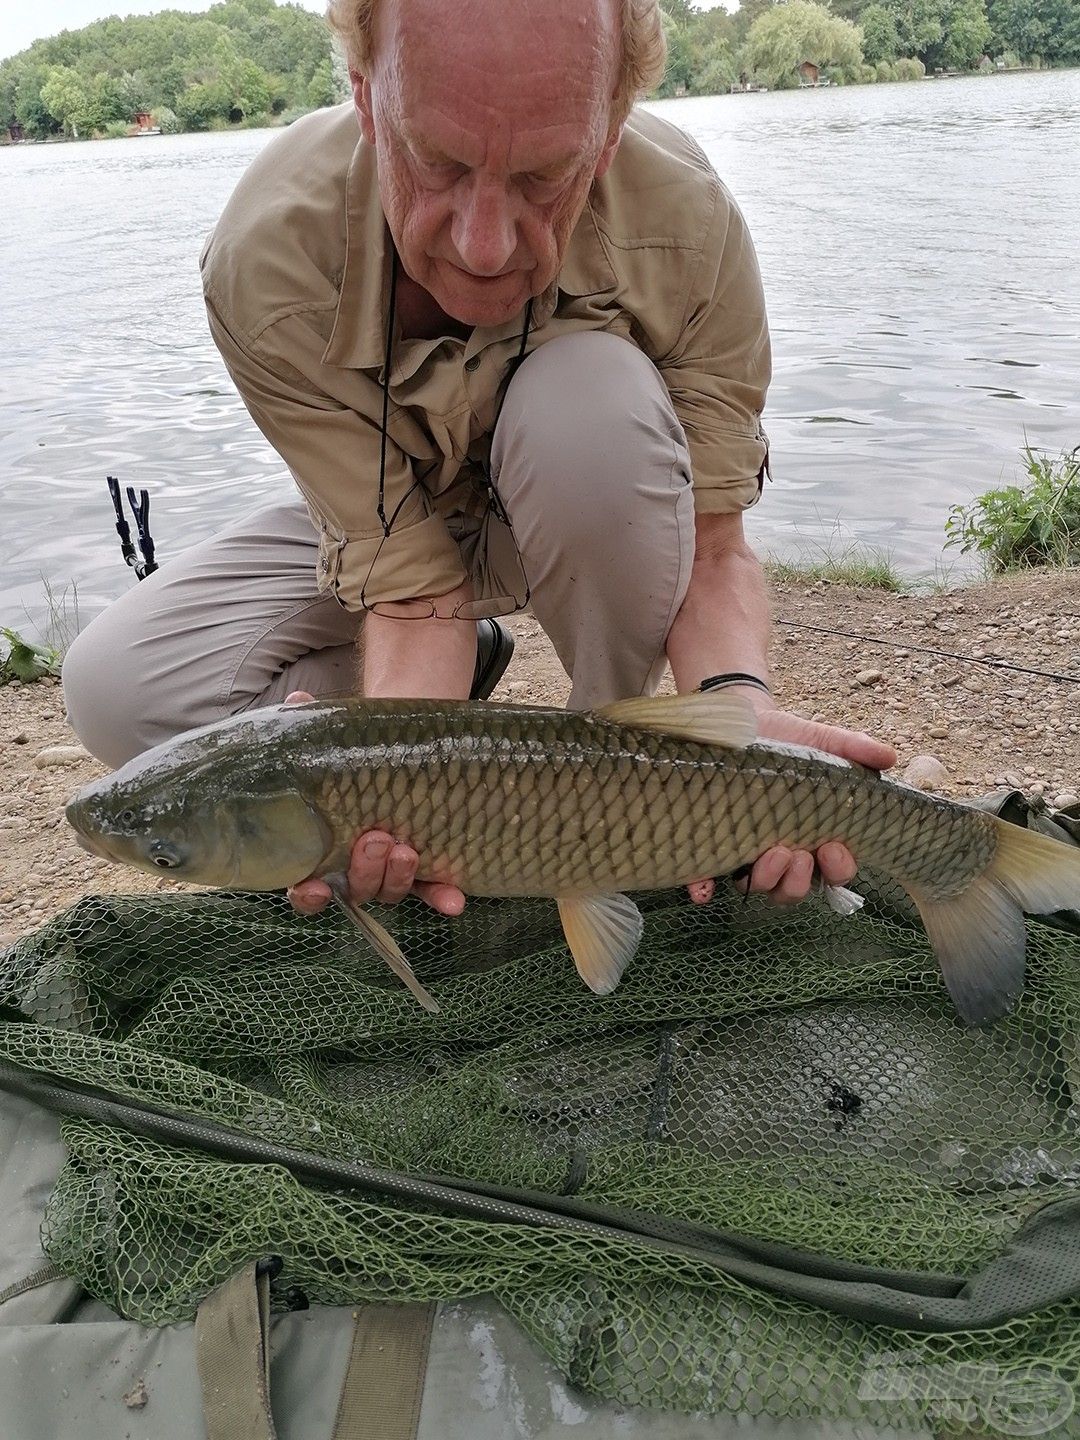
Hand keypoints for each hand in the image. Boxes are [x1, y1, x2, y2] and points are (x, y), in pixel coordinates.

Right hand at [280, 692, 466, 918]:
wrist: (408, 750)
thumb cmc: (358, 754)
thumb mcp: (335, 741)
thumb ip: (312, 728)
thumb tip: (296, 704)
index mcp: (322, 851)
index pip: (306, 889)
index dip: (307, 895)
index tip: (312, 886)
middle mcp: (356, 871)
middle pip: (355, 890)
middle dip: (364, 870)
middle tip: (375, 838)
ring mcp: (392, 873)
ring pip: (391, 891)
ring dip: (398, 877)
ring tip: (407, 849)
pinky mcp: (429, 869)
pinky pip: (434, 890)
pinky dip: (443, 897)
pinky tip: (455, 901)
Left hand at [686, 702, 896, 907]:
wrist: (740, 723)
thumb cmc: (788, 740)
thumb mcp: (822, 741)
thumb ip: (853, 749)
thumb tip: (889, 757)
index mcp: (815, 838)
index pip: (834, 872)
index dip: (839, 869)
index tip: (834, 848)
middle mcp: (783, 854)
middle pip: (795, 889)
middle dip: (799, 881)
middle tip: (797, 854)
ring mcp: (746, 854)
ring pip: (758, 887)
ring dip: (766, 880)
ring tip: (768, 854)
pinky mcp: (711, 847)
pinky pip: (704, 880)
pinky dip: (703, 888)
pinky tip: (705, 887)